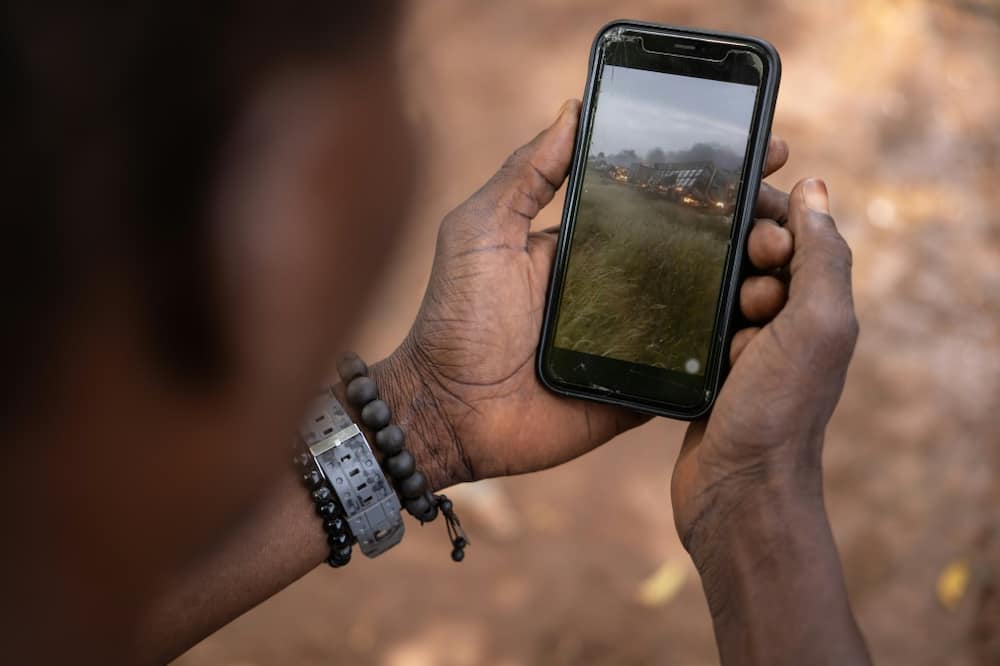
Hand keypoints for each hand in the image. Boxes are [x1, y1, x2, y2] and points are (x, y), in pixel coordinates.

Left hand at [375, 100, 792, 490]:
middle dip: (747, 226)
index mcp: (590, 245)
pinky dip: (732, 349)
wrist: (448, 409)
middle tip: (786, 210)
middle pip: (696, 251)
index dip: (706, 180)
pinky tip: (772, 324)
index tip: (758, 152)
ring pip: (708, 306)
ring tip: (787, 258)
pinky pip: (695, 367)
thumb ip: (525, 175)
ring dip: (751, 282)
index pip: (661, 203)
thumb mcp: (482, 230)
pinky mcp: (642, 386)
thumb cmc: (457, 315)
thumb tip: (572, 110)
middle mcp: (620, 286)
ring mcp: (636, 338)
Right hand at [671, 177, 858, 565]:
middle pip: (754, 257)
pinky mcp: (706, 369)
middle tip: (741, 294)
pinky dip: (686, 321)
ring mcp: (743, 347)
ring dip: (709, 294)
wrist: (737, 491)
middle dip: (740, 259)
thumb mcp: (816, 325)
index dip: (774, 223)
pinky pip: (693, 324)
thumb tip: (814, 187)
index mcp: (819, 306)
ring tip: (712, 326)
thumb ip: (822, 256)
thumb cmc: (780, 411)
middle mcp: (786, 323)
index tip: (754, 242)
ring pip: (717, 289)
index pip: (798, 234)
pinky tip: (674, 328)